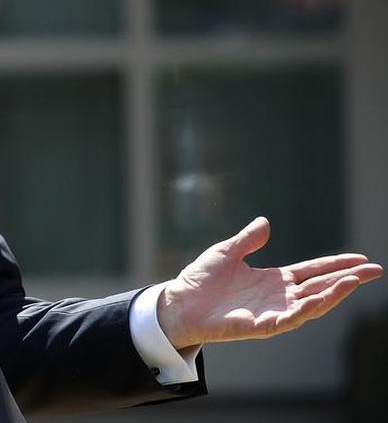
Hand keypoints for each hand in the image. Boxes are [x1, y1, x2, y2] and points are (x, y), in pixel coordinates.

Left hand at [157, 216, 382, 350]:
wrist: (179, 302)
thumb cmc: (200, 280)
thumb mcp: (227, 252)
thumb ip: (248, 240)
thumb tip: (265, 222)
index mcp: (273, 280)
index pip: (312, 271)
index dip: (336, 265)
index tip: (360, 259)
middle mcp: (278, 296)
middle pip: (321, 287)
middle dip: (348, 279)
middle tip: (374, 270)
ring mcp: (273, 312)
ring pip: (313, 303)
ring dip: (335, 293)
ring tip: (355, 280)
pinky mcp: (263, 325)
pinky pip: (292, 318)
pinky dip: (310, 308)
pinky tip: (325, 298)